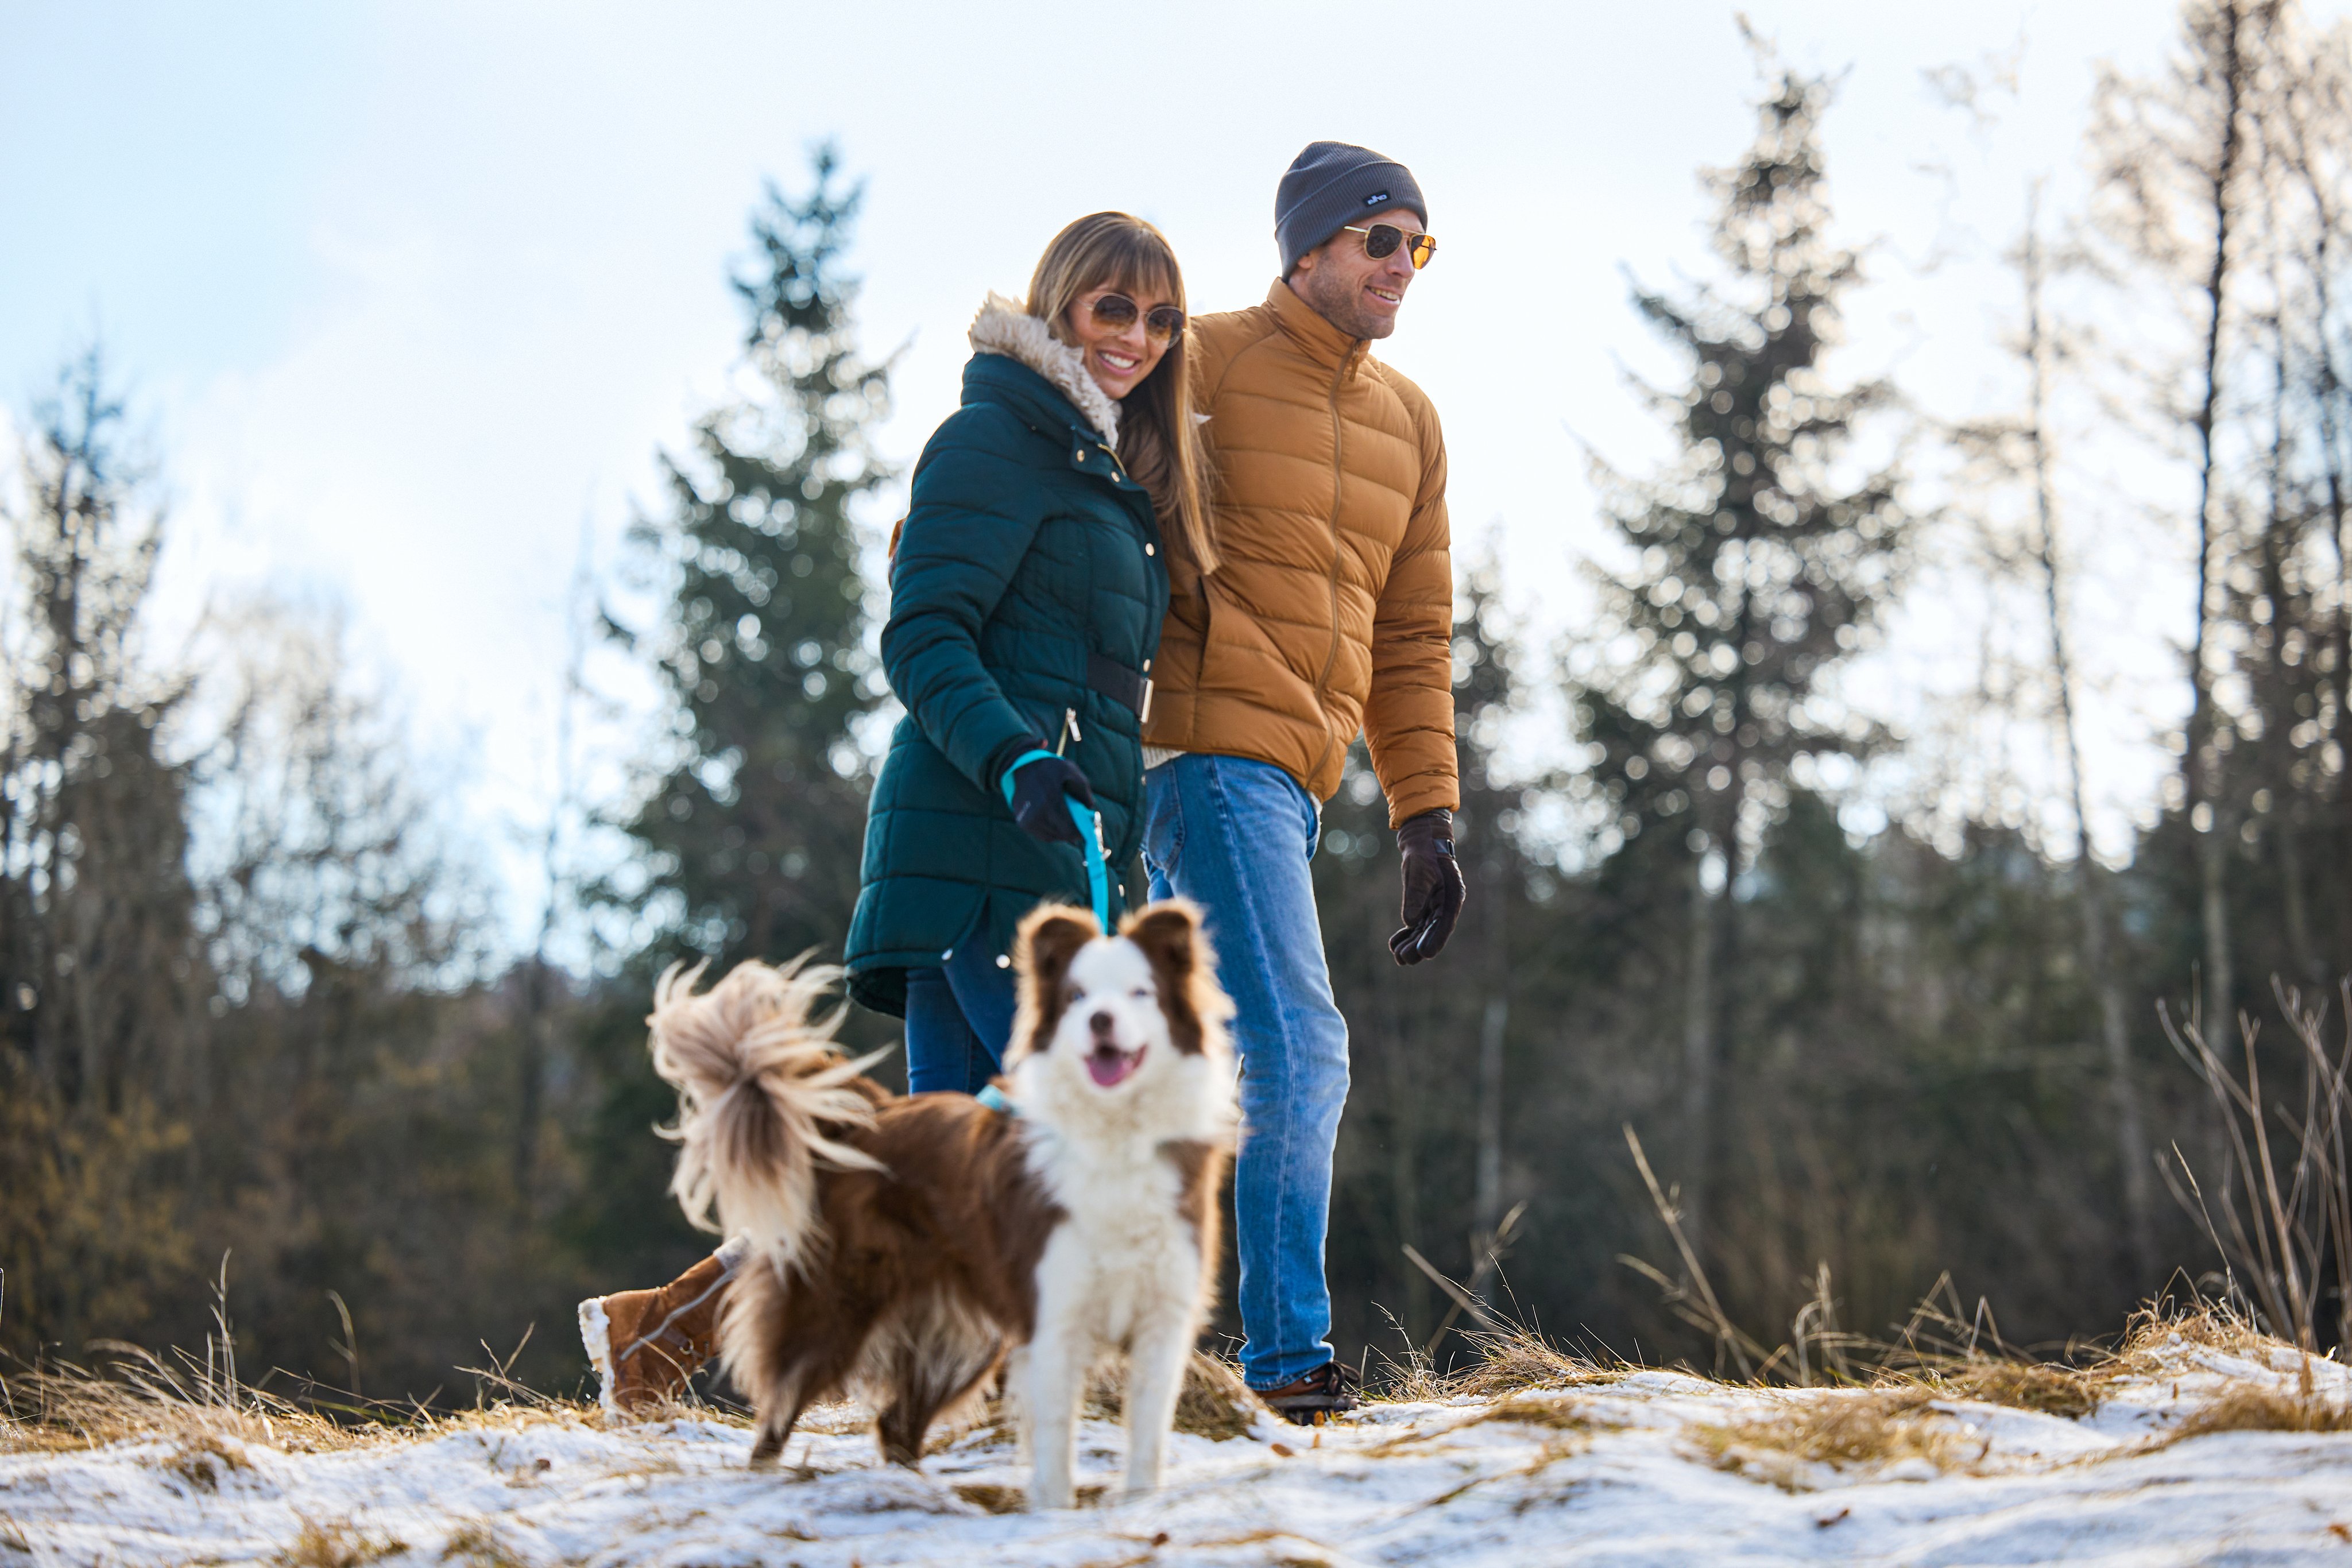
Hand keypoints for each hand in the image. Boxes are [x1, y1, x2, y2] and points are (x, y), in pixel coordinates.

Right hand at [1003, 754, 1096, 845]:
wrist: (1023, 767)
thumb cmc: (1050, 768)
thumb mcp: (1071, 771)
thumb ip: (1084, 791)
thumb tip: (1090, 809)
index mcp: (1050, 800)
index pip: (1069, 830)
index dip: (1080, 832)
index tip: (1087, 829)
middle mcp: (1037, 813)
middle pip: (1062, 835)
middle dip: (1073, 832)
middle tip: (1079, 825)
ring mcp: (1028, 820)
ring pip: (1053, 837)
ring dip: (1062, 832)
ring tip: (1068, 821)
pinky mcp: (1023, 823)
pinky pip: (1043, 835)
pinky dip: (1052, 831)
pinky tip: (1056, 821)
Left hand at [1390, 809, 1464, 964]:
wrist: (1422, 840)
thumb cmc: (1423, 852)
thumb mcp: (1419, 869)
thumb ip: (1416, 894)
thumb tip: (1410, 922)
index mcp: (1452, 896)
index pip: (1444, 923)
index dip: (1435, 939)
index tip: (1424, 954)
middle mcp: (1446, 904)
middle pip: (1433, 931)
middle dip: (1419, 946)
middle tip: (1404, 959)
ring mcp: (1435, 906)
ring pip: (1424, 930)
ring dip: (1411, 943)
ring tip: (1397, 956)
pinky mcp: (1424, 905)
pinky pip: (1416, 924)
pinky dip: (1406, 934)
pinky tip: (1394, 943)